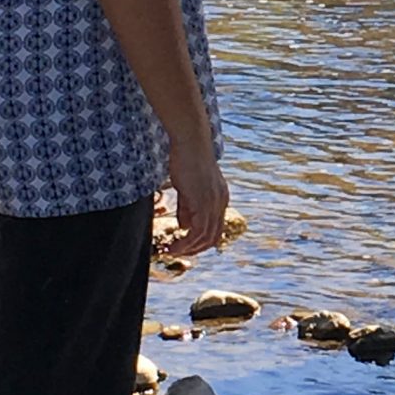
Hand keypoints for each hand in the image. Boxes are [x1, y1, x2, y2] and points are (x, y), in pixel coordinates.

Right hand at [165, 137, 229, 254]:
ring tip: (173, 250)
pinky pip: (198, 230)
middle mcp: (221, 203)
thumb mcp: (188, 187)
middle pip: (213, 237)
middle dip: (195, 249)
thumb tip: (184, 226)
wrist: (191, 141)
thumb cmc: (187, 159)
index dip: (201, 241)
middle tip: (177, 253)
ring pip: (206, 236)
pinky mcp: (204, 202)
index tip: (184, 246)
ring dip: (188, 248)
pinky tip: (175, 243)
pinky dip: (187, 241)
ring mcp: (214, 203)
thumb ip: (187, 207)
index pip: (216, 228)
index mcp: (220, 198)